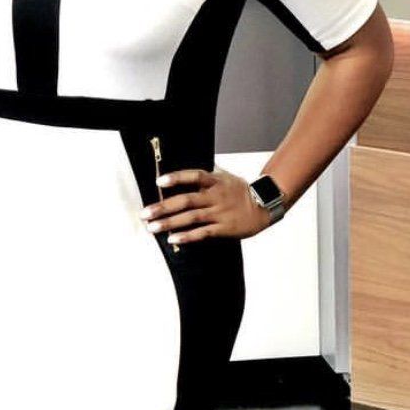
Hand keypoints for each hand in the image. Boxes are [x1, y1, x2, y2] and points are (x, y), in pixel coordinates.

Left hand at [140, 165, 277, 245]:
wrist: (265, 206)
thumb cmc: (241, 191)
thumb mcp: (226, 177)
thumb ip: (207, 174)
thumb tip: (188, 170)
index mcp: (216, 181)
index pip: (194, 176)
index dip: (177, 178)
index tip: (159, 181)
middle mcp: (216, 196)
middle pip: (186, 200)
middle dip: (163, 207)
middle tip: (144, 213)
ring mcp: (220, 212)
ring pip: (191, 217)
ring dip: (169, 223)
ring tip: (152, 228)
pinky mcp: (224, 228)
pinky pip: (203, 233)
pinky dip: (188, 236)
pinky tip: (173, 239)